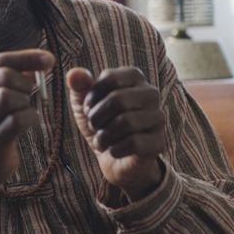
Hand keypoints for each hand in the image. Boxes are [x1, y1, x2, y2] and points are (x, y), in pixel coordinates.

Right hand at [0, 50, 54, 206]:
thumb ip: (11, 76)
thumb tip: (40, 61)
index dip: (28, 57)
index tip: (50, 60)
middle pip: (3, 76)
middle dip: (25, 83)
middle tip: (29, 95)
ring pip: (7, 96)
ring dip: (25, 102)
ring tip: (24, 110)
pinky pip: (16, 121)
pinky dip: (31, 118)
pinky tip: (30, 122)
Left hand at [66, 67, 165, 198]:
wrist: (115, 158)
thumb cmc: (101, 124)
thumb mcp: (84, 104)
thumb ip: (78, 86)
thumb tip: (74, 74)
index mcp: (134, 77)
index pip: (110, 78)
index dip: (92, 97)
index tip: (89, 109)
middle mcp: (151, 94)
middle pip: (118, 100)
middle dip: (96, 118)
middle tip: (94, 127)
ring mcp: (158, 118)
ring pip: (126, 122)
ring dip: (104, 136)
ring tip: (101, 141)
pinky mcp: (159, 142)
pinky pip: (134, 143)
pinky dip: (115, 149)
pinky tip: (113, 151)